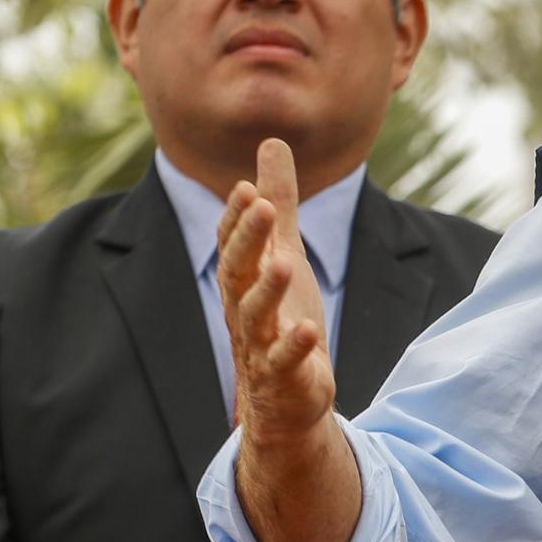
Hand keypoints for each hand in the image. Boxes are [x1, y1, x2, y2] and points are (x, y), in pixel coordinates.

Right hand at [218, 138, 336, 446]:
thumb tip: (271, 143)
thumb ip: (278, 204)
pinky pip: (284, 361)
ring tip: (285, 263)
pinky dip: (294, 346)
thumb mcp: (284, 253)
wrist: (285, 398)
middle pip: (237, 271)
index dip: (237, 217)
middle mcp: (243, 309)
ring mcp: (259, 345)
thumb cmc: (281, 319)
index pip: (233, 244)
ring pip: (255, 315)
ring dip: (267, 289)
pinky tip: (308, 330)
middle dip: (247, 239)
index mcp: (243, 279)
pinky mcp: (282, 377)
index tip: (246, 186)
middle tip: (259, 205)